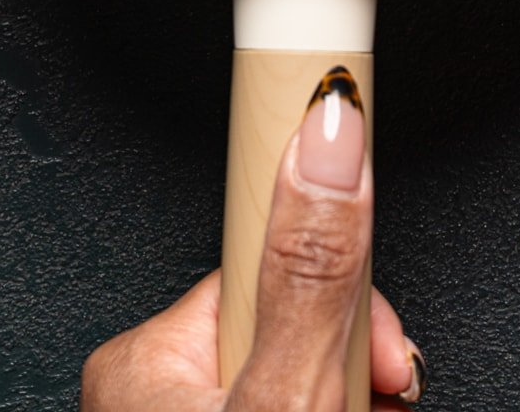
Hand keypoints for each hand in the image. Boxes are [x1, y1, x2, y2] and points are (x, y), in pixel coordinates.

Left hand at [80, 67, 425, 409]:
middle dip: (350, 346)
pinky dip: (333, 403)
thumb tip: (330, 136)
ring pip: (301, 353)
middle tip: (374, 386)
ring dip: (347, 382)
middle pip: (292, 306)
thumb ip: (312, 273)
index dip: (331, 260)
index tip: (363, 184)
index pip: (263, 248)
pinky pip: (292, 391)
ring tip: (364, 410)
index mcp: (145, 356)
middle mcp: (154, 386)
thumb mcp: (284, 397)